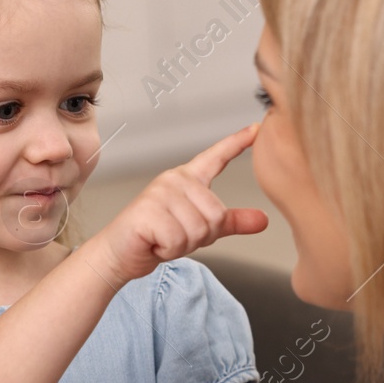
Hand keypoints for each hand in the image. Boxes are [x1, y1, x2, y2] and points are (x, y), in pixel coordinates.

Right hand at [84, 123, 268, 286]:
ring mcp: (160, 193)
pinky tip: (154, 242)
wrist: (120, 253)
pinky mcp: (148, 211)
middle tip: (175, 235)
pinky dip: (168, 250)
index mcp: (187, 180)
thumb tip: (263, 220)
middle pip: (215, 215)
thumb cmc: (157, 237)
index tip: (256, 129)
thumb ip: (231, 222)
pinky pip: (178, 240)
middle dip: (200, 237)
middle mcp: (174, 180)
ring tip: (163, 238)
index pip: (216, 158)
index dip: (236, 143)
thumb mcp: (201, 229)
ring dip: (182, 245)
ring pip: (198, 230)